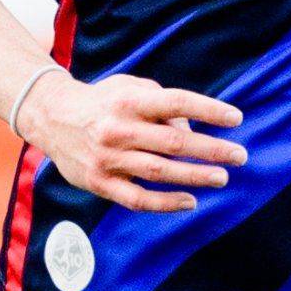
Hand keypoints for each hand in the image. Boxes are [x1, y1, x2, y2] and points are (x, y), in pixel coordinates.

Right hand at [27, 73, 243, 213]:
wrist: (51, 117)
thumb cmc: (104, 102)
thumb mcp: (130, 88)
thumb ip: (163, 104)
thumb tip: (193, 131)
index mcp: (128, 101)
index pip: (176, 102)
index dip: (208, 110)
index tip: (236, 118)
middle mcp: (118, 129)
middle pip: (173, 141)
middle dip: (211, 149)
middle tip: (240, 155)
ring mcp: (107, 158)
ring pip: (159, 171)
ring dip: (194, 176)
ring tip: (222, 177)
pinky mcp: (99, 182)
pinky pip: (137, 198)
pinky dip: (166, 203)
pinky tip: (190, 201)